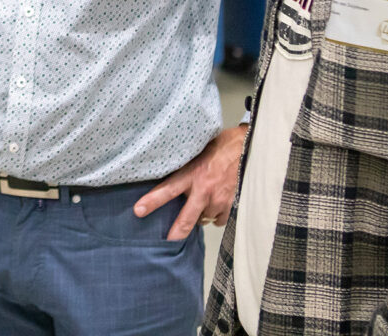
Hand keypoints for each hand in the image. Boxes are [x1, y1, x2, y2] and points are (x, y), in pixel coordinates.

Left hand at [133, 123, 247, 240]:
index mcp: (192, 174)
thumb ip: (185, 166)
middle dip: (176, 232)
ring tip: (201, 202)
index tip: (138, 211)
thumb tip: (169, 173)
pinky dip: (216, 215)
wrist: (248, 148)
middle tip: (167, 242)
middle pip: (186, 219)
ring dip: (200, 214)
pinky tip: (216, 204)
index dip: (152, 201)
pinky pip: (219, 219)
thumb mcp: (197, 151)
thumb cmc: (221, 145)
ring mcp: (219, 200)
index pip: (167, 190)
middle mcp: (204, 190)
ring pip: (203, 219)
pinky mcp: (232, 206)